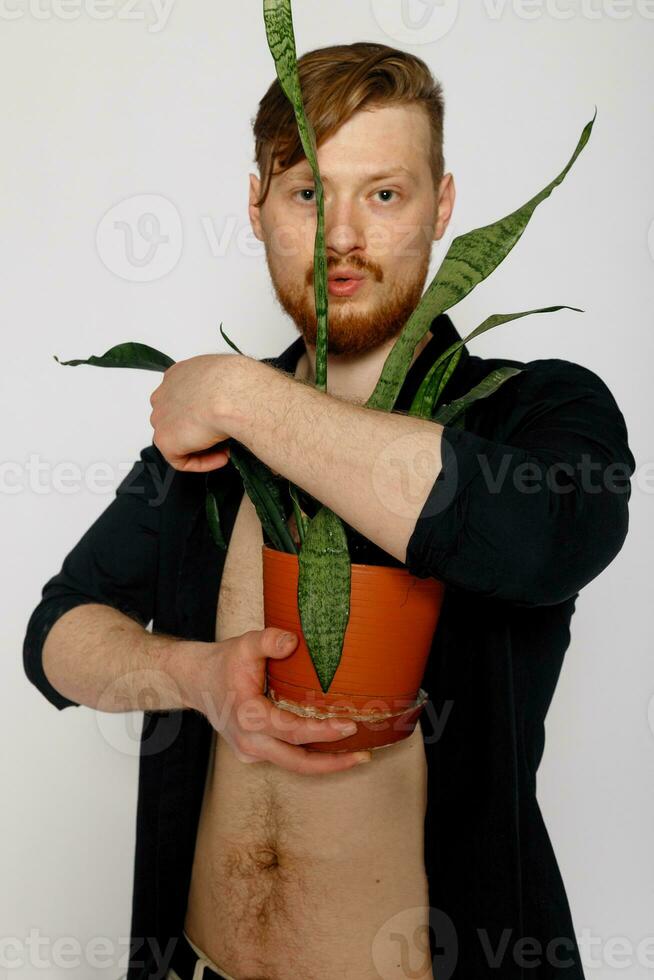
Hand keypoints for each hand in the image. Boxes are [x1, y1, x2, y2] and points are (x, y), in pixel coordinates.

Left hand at [148, 352, 247, 472]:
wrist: (232, 395)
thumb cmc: (237, 382)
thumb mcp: (229, 378)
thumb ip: (220, 390)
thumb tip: (228, 404)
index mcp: (178, 374)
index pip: (183, 398)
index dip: (202, 414)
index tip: (221, 419)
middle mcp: (164, 394)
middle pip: (176, 420)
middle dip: (199, 431)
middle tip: (222, 437)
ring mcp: (161, 417)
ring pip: (179, 440)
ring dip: (202, 447)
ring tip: (225, 448)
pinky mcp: (165, 440)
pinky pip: (181, 460)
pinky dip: (203, 462)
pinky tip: (222, 457)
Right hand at [187, 627, 371, 773]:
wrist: (197, 681)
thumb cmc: (224, 662)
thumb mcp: (245, 644)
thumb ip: (268, 640)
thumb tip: (292, 641)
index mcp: (248, 716)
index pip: (293, 731)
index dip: (323, 732)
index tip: (349, 726)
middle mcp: (249, 741)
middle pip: (298, 762)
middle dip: (333, 763)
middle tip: (364, 755)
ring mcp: (250, 751)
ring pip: (293, 764)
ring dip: (324, 763)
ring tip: (357, 755)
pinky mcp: (253, 753)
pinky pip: (285, 758)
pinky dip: (309, 755)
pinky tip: (331, 746)